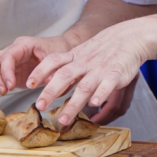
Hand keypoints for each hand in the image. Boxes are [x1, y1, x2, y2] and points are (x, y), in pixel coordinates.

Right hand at [0, 35, 74, 95]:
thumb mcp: (58, 60)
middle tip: (1, 91)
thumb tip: (45, 81)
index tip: (10, 87)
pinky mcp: (7, 68)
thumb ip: (51, 70)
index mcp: (24, 45)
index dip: (6, 72)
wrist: (61, 49)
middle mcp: (13, 50)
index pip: (8, 56)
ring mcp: (8, 58)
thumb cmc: (59, 52)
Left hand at [28, 17, 156, 126]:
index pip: (53, 61)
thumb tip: (51, 87)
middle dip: (50, 92)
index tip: (28, 84)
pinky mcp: (116, 74)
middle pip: (64, 76)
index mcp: (75, 57)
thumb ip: (68, 70)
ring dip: (73, 103)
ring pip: (84, 86)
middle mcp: (84, 63)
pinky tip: (94, 105)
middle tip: (39, 106)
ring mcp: (100, 69)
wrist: (129, 37)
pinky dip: (101, 94)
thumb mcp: (83, 55)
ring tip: (63, 120)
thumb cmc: (104, 49)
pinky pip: (108, 85)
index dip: (40, 71)